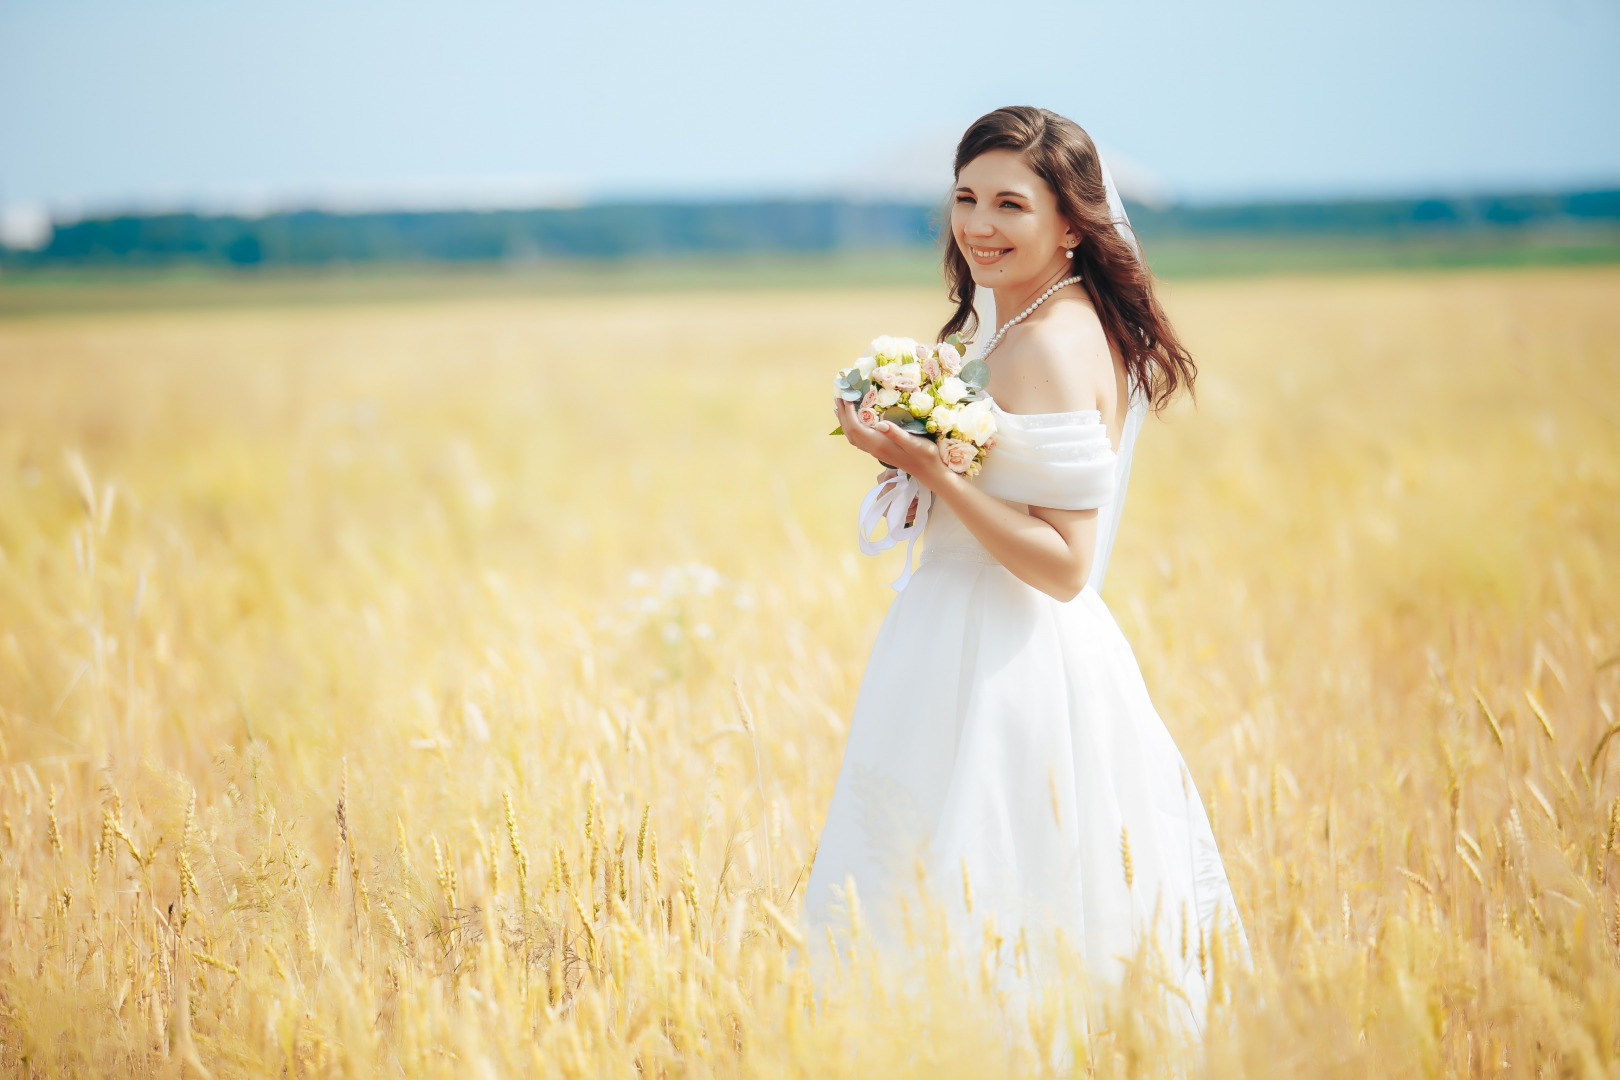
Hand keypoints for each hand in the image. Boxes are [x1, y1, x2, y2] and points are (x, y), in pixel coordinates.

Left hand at [833, 397, 948, 486]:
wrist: (929, 472)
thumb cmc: (924, 455)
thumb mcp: (914, 442)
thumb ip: (896, 434)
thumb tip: (880, 423)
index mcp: (879, 444)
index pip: (856, 427)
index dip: (849, 412)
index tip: (847, 396)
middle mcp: (873, 448)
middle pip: (850, 431)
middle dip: (843, 413)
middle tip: (838, 396)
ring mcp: (875, 451)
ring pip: (852, 436)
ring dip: (844, 421)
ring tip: (839, 407)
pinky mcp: (879, 451)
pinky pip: (859, 439)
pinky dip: (851, 428)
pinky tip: (853, 423)